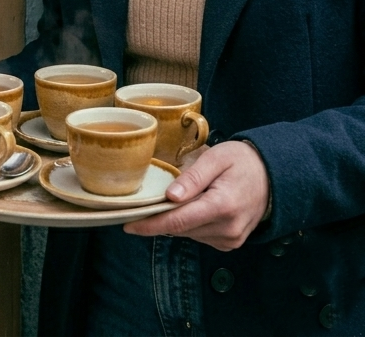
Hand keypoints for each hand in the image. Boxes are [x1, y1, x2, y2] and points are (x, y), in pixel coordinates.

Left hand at [124, 140, 270, 250]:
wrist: (274, 177)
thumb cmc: (242, 162)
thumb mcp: (216, 159)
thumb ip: (193, 178)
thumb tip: (170, 196)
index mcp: (223, 206)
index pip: (178, 221)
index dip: (150, 224)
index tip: (128, 225)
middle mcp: (227, 228)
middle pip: (180, 229)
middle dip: (158, 219)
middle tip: (140, 203)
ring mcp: (230, 239)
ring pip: (188, 233)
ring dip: (175, 220)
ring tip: (173, 198)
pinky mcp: (230, 243)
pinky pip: (199, 235)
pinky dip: (189, 223)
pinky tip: (191, 206)